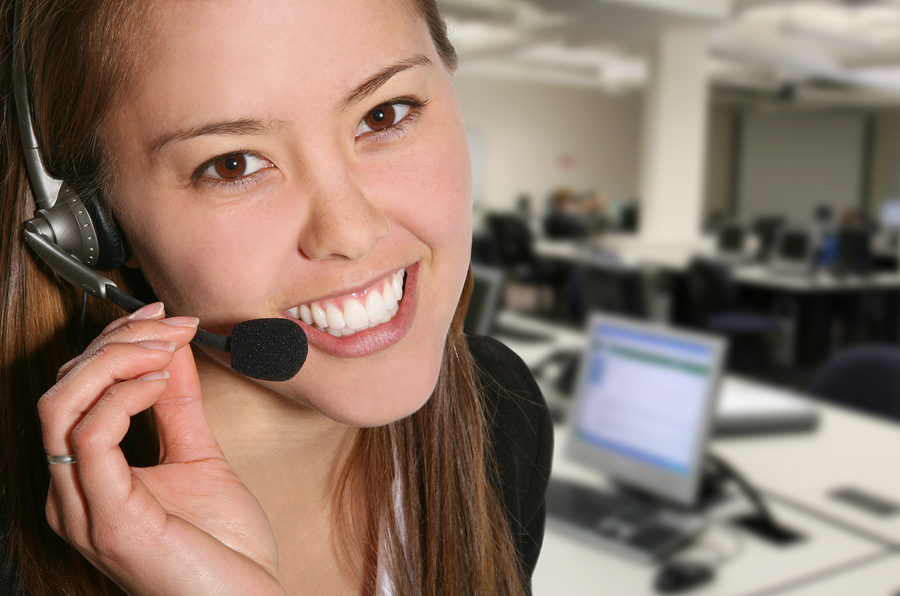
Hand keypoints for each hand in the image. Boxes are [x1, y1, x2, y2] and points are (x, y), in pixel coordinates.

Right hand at [39, 303, 286, 595]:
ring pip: (62, 406)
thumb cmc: (224, 550)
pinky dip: (123, 396)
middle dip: (114, 342)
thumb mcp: (199, 457)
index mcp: (90, 480)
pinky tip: (162, 382)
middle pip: (62, 391)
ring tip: (165, 347)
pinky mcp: (108, 521)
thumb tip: (173, 352)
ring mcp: (84, 509)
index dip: (114, 344)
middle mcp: (74, 494)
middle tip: (168, 324)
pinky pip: (91, 438)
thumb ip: (179, 407)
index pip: (74, 393)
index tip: (163, 319)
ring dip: (115, 360)